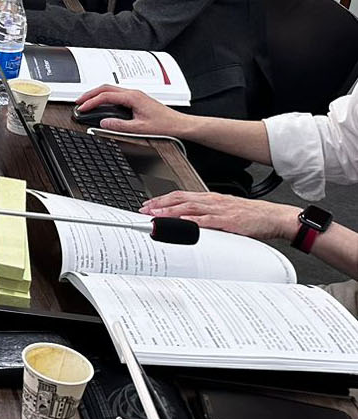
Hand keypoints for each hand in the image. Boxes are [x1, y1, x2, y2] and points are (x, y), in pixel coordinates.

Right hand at [75, 85, 186, 135]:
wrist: (178, 124)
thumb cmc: (164, 124)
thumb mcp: (140, 128)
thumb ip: (120, 126)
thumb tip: (104, 123)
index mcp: (133, 97)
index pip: (106, 96)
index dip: (91, 102)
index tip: (82, 108)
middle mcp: (133, 93)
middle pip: (105, 88)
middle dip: (89, 94)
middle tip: (79, 101)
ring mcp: (135, 95)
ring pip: (110, 89)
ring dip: (96, 94)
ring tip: (87, 102)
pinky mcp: (136, 99)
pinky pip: (116, 93)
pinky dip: (105, 97)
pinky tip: (102, 103)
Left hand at [142, 191, 298, 243]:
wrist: (273, 217)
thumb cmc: (250, 216)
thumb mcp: (224, 211)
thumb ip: (206, 214)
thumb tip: (185, 220)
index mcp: (210, 198)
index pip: (181, 196)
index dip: (162, 200)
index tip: (148, 205)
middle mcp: (213, 201)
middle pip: (181, 199)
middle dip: (160, 205)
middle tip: (144, 211)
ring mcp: (221, 210)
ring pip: (191, 208)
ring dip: (171, 212)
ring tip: (157, 216)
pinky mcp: (230, 221)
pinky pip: (210, 220)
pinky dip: (195, 221)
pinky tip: (184, 222)